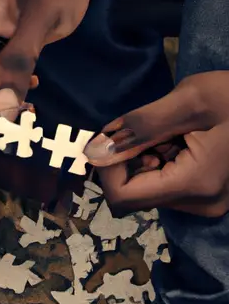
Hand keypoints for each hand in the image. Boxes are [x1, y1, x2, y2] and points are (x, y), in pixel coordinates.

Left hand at [83, 71, 228, 216]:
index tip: (112, 139)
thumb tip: (96, 148)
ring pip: (147, 188)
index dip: (107, 169)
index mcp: (196, 184)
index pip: (122, 197)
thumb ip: (140, 126)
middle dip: (127, 160)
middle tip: (149, 128)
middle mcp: (199, 203)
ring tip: (171, 132)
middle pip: (134, 194)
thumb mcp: (191, 100)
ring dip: (145, 158)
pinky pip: (165, 183)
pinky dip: (159, 160)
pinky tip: (179, 139)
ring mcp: (205, 202)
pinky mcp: (206, 194)